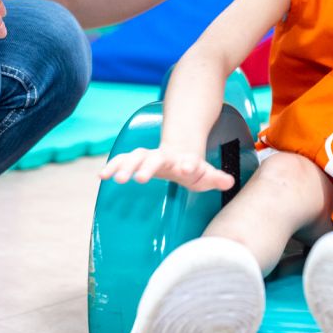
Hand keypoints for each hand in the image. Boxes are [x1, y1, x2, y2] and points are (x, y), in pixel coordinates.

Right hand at [99, 145, 234, 191]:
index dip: (187, 165)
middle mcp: (164, 157)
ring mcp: (149, 157)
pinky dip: (113, 166)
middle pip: (155, 159)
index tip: (185, 167)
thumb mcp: (207, 174)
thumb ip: (217, 178)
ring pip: (136, 157)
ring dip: (126, 166)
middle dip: (147, 167)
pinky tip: (102, 175)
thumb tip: (229, 182)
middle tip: (139, 179)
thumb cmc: (193, 168)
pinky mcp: (136, 161)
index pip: (187, 162)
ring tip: (118, 179)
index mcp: (184, 161)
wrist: (179, 150)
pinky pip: (122, 161)